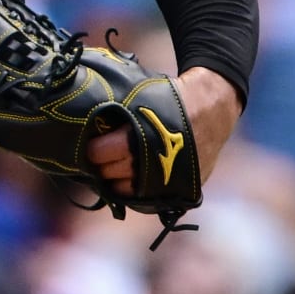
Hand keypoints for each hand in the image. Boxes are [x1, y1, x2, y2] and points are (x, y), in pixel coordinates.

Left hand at [85, 66, 239, 194]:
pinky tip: (133, 178)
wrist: (214, 106)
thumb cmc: (169, 97)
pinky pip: (150, 199)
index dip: (94, 149)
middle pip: (112, 173)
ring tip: (117, 167)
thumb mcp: (140, 94)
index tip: (93, 144)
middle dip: (103, 165)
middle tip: (102, 156)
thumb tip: (80, 111)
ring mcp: (172, 177)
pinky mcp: (184, 188)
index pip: (102, 152)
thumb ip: (115, 106)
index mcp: (143, 134)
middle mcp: (157, 159)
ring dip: (117, 180)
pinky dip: (137, 191)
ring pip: (127, 190)